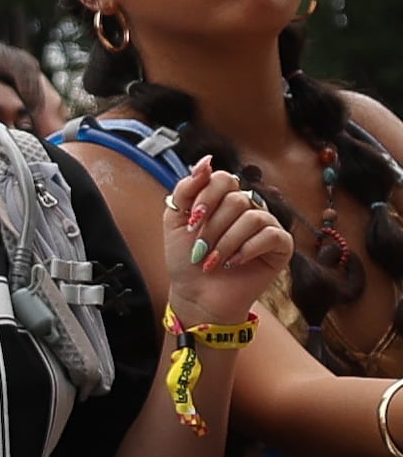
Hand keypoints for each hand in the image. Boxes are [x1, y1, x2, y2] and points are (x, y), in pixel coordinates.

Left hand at [169, 157, 295, 329]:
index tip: (191, 222)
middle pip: (237, 198)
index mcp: (225, 199)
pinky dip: (246, 250)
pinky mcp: (281, 246)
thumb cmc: (187, 259)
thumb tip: (206, 162)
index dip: (206, 198)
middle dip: (212, 227)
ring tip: (212, 260)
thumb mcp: (175, 219)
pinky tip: (232, 263)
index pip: (224, 179)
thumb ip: (186, 189)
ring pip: (253, 217)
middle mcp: (249, 208)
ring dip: (226, 242)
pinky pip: (271, 235)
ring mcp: (267, 226)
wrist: (196, 294)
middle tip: (199, 248)